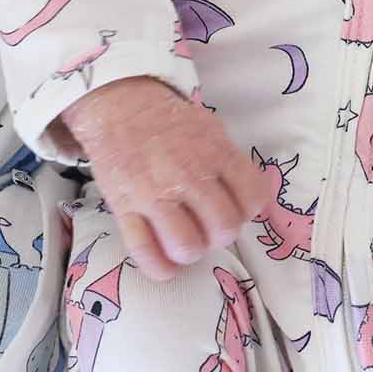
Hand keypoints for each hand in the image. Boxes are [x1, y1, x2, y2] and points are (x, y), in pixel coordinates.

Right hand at [62, 77, 266, 280]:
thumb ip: (232, 164)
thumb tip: (256, 202)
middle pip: (224, 229)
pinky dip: (160, 268)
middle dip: (219, 236)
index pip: (253, 199)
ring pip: (187, 247)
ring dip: (190, 252)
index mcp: (216, 152)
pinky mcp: (123, 206)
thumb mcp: (210, 129)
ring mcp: (154, 192)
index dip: (247, 211)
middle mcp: (189, 175)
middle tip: (207, 227)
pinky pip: (144, 251)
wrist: (116, 104)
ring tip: (184, 241)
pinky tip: (166, 265)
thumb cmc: (167, 120)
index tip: (234, 208)